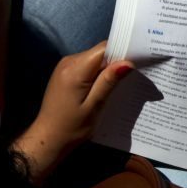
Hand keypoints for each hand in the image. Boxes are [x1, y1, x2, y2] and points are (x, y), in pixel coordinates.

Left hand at [14, 42, 133, 181]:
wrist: (48, 138)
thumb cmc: (72, 127)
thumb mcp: (94, 106)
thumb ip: (108, 82)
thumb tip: (127, 63)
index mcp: (75, 69)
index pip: (104, 49)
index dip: (122, 52)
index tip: (139, 62)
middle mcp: (68, 62)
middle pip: (99, 53)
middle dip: (117, 62)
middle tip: (134, 76)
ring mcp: (65, 66)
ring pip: (94, 59)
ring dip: (108, 69)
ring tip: (122, 84)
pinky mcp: (65, 73)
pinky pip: (87, 66)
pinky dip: (98, 74)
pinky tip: (105, 88)